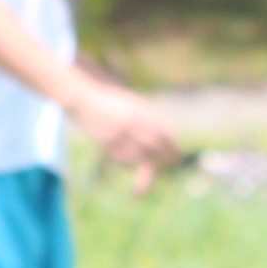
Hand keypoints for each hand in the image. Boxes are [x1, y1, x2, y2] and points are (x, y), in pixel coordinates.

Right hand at [70, 78, 181, 193]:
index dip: (172, 145)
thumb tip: (169, 137)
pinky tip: (145, 163)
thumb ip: (151, 117)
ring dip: (154, 163)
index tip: (179, 151)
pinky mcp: (106, 145)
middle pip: (152, 146)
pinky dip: (137, 163)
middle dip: (166, 156)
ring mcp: (115, 136)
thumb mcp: (136, 103)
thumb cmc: (117, 102)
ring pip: (139, 157)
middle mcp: (127, 125)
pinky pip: (126, 159)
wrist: (87, 102)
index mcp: (137, 112)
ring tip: (163, 165)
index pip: (160, 133)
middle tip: (174, 162)